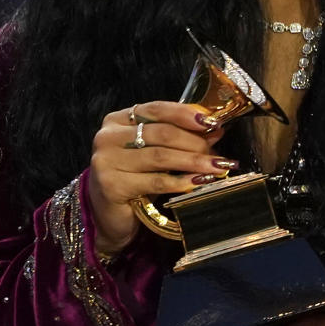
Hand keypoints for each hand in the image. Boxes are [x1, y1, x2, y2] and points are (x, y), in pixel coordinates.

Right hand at [88, 100, 233, 255]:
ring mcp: (107, 160)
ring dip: (194, 161)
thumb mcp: (155, 153)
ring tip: (217, 167)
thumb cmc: (133, 180)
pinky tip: (198, 182)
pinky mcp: (112, 185)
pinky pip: (156, 181)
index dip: (187, 114)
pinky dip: (181, 181)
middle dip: (195, 142)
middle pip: (162, 133)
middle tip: (218, 153)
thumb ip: (179, 138)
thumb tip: (215, 130)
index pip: (157, 109)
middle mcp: (108, 137)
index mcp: (118, 120)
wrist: (106, 216)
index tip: (213, 123)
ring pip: (161, 156)